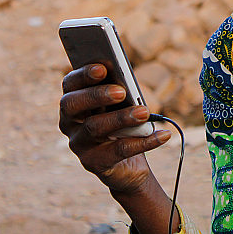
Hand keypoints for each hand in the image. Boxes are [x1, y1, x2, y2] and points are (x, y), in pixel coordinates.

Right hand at [58, 63, 171, 194]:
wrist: (126, 165)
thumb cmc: (122, 124)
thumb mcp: (120, 106)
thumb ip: (118, 91)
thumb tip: (126, 83)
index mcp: (74, 101)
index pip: (70, 84)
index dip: (83, 74)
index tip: (102, 68)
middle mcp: (69, 122)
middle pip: (72, 104)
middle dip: (96, 95)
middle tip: (121, 91)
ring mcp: (79, 144)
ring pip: (94, 127)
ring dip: (121, 118)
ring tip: (144, 112)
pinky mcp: (93, 163)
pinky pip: (118, 150)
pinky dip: (144, 142)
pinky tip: (163, 134)